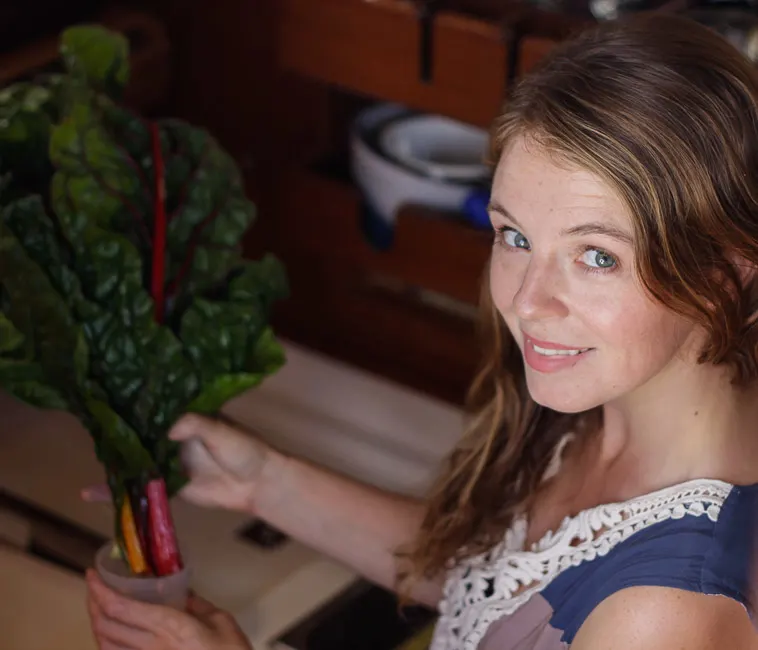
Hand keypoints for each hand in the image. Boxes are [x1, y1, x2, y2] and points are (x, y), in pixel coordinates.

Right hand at [82, 414, 273, 512]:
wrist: (257, 483)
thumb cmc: (244, 449)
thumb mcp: (221, 431)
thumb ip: (195, 425)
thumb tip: (167, 429)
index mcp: (187, 417)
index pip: (155, 408)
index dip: (134, 407)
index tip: (108, 400)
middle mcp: (174, 437)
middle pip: (141, 435)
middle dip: (119, 434)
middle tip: (90, 429)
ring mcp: (169, 461)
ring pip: (138, 460)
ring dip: (116, 462)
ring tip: (89, 459)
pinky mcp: (169, 485)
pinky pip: (142, 487)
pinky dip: (120, 491)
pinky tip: (92, 493)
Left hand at [86, 569, 252, 649]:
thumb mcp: (221, 621)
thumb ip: (199, 605)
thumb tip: (185, 594)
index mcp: (169, 626)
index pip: (120, 608)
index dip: (99, 590)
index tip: (92, 575)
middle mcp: (151, 647)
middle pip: (104, 627)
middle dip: (92, 604)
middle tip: (95, 589)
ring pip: (104, 647)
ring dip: (96, 626)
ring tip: (100, 611)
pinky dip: (108, 646)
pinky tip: (113, 638)